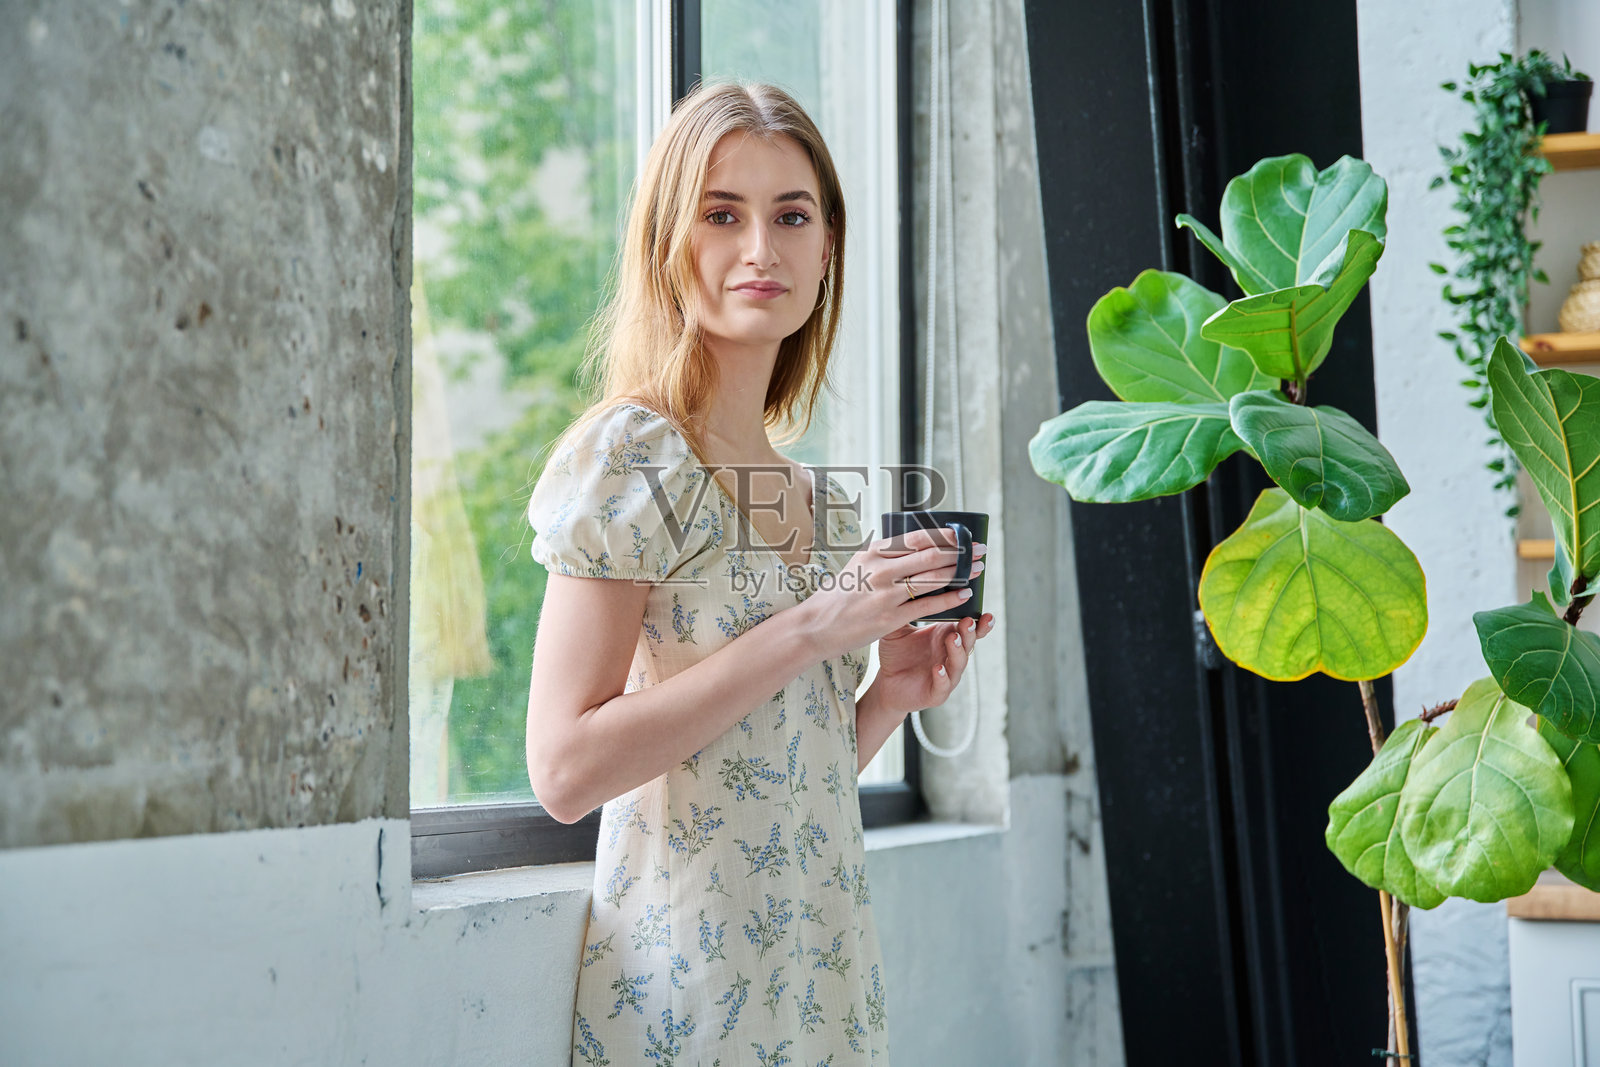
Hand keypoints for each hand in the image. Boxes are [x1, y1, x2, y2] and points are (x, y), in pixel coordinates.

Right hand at [796, 526, 980, 662]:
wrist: (815, 627)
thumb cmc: (839, 596)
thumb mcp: (858, 566)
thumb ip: (885, 557)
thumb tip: (917, 546)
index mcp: (873, 552)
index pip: (918, 537)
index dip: (946, 535)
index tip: (963, 535)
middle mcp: (881, 569)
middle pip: (932, 555)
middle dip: (961, 552)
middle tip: (980, 550)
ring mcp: (886, 593)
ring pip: (934, 578)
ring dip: (962, 573)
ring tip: (977, 570)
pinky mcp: (890, 617)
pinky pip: (929, 605)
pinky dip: (950, 598)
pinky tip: (964, 595)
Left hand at [873, 611, 995, 717]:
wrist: (887, 683)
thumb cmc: (897, 653)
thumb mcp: (898, 628)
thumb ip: (906, 609)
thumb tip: (905, 583)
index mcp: (947, 636)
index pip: (970, 628)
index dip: (981, 622)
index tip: (986, 613)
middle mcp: (951, 655)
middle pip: (967, 642)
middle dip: (970, 632)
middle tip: (968, 621)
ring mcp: (947, 675)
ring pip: (958, 663)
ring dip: (957, 651)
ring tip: (952, 638)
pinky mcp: (936, 693)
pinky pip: (943, 685)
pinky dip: (943, 677)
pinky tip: (938, 669)